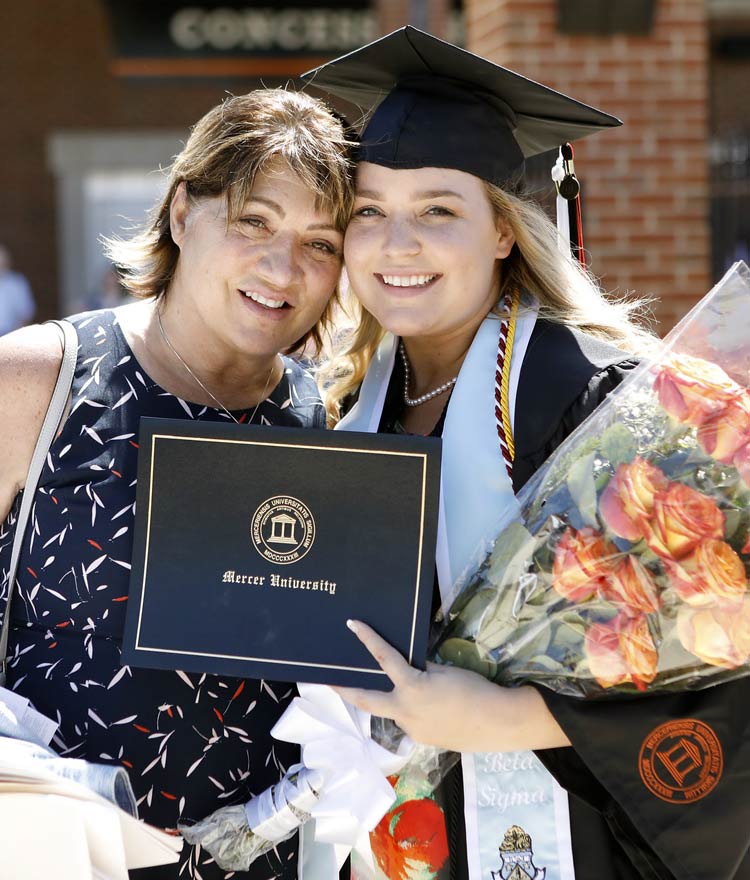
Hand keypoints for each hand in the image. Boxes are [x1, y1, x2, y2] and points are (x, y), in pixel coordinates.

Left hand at [334, 620, 569, 752]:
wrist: (497, 723)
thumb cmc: (474, 690)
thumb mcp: (444, 671)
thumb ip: (421, 669)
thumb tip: (408, 668)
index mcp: (411, 689)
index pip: (384, 659)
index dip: (367, 639)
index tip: (352, 625)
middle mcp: (404, 712)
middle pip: (366, 700)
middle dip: (346, 690)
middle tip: (329, 679)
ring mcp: (412, 730)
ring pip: (390, 711)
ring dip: (384, 699)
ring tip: (383, 686)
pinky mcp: (423, 739)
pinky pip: (409, 720)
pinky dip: (409, 710)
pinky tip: (424, 705)